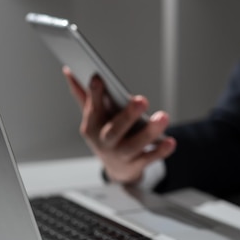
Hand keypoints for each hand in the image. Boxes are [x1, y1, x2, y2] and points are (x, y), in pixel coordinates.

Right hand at [63, 67, 175, 184]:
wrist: (116, 169)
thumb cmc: (104, 134)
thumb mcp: (93, 115)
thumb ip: (83, 94)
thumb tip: (69, 70)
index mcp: (92, 125)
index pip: (92, 108)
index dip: (94, 94)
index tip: (97, 77)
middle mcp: (104, 142)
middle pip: (114, 130)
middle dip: (127, 115)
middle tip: (142, 99)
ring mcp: (120, 155)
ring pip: (133, 145)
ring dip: (149, 132)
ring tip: (163, 117)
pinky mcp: (135, 165)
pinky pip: (148, 159)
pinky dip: (160, 151)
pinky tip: (170, 141)